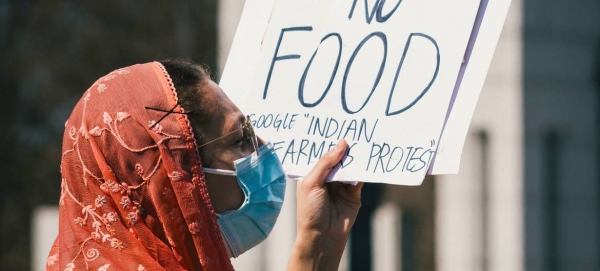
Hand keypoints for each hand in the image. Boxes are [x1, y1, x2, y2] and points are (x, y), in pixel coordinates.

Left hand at [287, 139, 362, 270]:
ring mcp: (341, 185)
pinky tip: (368, 158)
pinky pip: (360, 177)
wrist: (323, 236)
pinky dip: (364, 169)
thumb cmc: (310, 210)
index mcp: (312, 174)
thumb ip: (326, 162)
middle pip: (338, 158)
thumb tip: (342, 143)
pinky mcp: (354, 193)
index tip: (337, 126)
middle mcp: (327, 177)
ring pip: (350, 166)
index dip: (328, 142)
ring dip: (355, 156)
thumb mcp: (312, 182)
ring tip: (363, 140)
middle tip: (354, 129)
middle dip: (344, 147)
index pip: (321, 154)